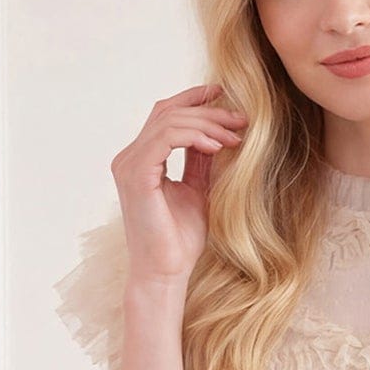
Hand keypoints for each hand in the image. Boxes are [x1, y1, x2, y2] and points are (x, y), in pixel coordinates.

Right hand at [110, 82, 247, 283]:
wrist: (166, 273)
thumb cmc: (180, 241)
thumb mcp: (198, 190)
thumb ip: (201, 160)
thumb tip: (216, 132)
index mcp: (141, 159)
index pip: (165, 115)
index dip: (194, 99)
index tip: (226, 96)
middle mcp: (129, 158)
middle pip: (168, 112)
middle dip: (208, 110)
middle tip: (241, 119)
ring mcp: (129, 165)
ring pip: (169, 121)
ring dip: (207, 124)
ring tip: (235, 136)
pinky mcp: (136, 176)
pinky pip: (165, 138)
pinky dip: (194, 136)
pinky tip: (217, 146)